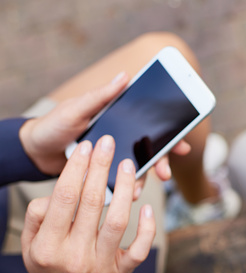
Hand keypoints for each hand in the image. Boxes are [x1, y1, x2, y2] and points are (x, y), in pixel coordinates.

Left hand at [19, 72, 191, 198]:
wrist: (35, 151)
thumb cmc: (54, 125)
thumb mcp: (77, 108)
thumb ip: (101, 96)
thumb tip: (125, 76)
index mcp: (119, 122)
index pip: (150, 129)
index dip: (169, 137)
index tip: (182, 147)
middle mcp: (121, 141)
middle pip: (150, 153)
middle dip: (161, 164)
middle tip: (165, 174)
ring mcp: (112, 159)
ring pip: (136, 171)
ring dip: (141, 181)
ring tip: (136, 190)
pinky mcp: (103, 175)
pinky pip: (118, 183)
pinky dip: (122, 190)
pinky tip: (122, 196)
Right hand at [21, 135, 155, 272]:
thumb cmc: (48, 263)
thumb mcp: (31, 242)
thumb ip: (39, 215)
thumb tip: (61, 188)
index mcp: (49, 246)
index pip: (65, 199)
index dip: (76, 169)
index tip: (85, 147)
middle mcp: (76, 255)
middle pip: (92, 204)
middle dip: (100, 169)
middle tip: (108, 145)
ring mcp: (102, 264)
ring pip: (118, 222)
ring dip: (124, 189)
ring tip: (127, 165)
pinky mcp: (122, 271)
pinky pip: (140, 248)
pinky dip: (146, 227)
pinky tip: (145, 206)